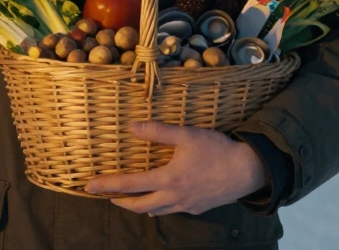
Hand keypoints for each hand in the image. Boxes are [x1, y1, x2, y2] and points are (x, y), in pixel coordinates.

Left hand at [84, 121, 266, 215]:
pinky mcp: (199, 207)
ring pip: (157, 211)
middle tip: (108, 196)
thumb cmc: (218, 150)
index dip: (107, 185)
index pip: (130, 184)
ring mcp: (187, 205)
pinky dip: (162, 206)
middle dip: (120, 202)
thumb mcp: (187, 135)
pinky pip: (174, 210)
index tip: (89, 186)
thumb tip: (131, 126)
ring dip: (140, 206)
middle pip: (139, 205)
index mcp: (168, 179)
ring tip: (131, 199)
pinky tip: (163, 200)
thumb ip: (158, 131)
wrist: (249, 170)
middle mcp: (174, 197)